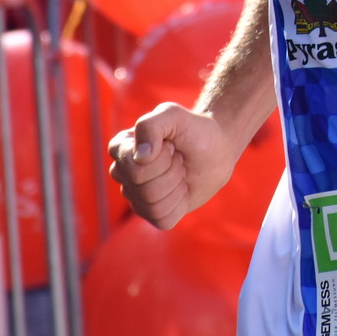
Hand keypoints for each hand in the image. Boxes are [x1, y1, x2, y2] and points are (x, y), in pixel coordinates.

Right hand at [107, 103, 238, 229]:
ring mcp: (135, 195)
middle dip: (172, 172)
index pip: (135, 168)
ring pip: (153, 205)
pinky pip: (162, 219)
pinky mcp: (151, 212)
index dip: (161, 158)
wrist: (216, 149)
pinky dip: (179, 204)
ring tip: (180, 172)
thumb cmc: (193, 130)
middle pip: (145, 189)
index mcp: (120, 148)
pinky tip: (181, 189)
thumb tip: (140, 157)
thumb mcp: (174, 116)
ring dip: (177, 186)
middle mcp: (122, 173)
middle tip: (179, 159)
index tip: (172, 145)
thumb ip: (151, 125)